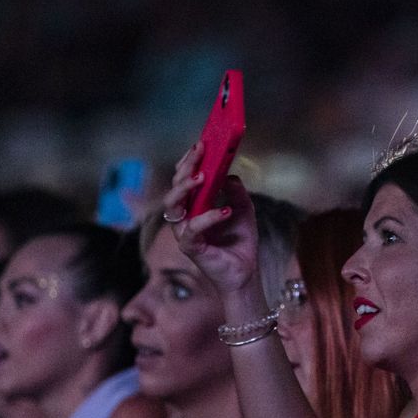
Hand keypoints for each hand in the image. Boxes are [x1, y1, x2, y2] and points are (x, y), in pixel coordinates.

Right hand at [159, 141, 260, 295]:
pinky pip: (192, 229)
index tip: (201, 144)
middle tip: (200, 152)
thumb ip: (236, 191)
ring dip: (185, 189)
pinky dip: (208, 218)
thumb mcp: (244, 209)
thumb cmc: (240, 242)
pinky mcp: (190, 247)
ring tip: (203, 177)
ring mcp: (184, 232)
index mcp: (194, 205)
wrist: (245, 272)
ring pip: (172, 206)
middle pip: (174, 187)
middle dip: (186, 168)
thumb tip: (228, 174)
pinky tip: (225, 211)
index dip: (189, 161)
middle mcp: (185, 217)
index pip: (183, 179)